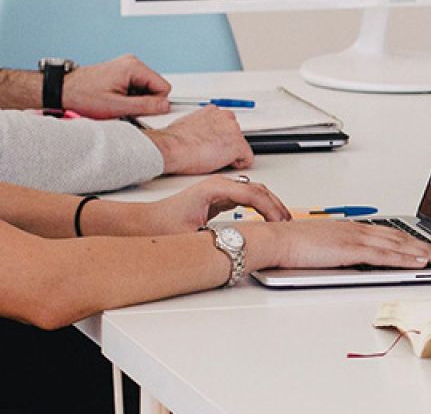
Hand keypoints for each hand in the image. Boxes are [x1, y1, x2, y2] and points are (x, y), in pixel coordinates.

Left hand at [63, 55, 172, 118]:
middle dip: (143, 101)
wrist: (62, 91)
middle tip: (123, 107)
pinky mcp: (120, 72)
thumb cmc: (83, 96)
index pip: (163, 87)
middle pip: (155, 87)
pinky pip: (136, 87)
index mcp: (133, 67)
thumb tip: (165, 105)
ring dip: (135, 100)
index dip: (154, 103)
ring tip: (115, 103)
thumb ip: (145, 106)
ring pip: (145, 88)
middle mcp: (131, 63)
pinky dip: (128, 96)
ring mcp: (126, 66)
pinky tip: (114, 99)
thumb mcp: (117, 106)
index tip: (139, 110)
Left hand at [113, 176, 290, 235]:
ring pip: (255, 192)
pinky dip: (260, 207)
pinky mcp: (217, 198)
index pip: (253, 194)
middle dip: (276, 206)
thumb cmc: (162, 225)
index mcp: (215, 188)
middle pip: (258, 190)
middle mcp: (219, 185)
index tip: (281, 223)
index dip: (271, 209)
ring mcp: (219, 190)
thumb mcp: (193, 236)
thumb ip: (218, 238)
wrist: (143, 223)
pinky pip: (246, 198)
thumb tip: (241, 245)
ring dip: (270, 205)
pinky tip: (265, 219)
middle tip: (288, 223)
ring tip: (281, 222)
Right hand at [145, 107, 254, 174]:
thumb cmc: (174, 141)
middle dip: (227, 145)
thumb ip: (200, 127)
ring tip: (214, 159)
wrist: (172, 147)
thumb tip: (199, 135)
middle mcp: (225, 117)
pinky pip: (247, 158)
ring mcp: (233, 131)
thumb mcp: (187, 125)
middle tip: (213, 154)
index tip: (215, 144)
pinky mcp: (237, 145)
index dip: (220, 138)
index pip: (225, 124)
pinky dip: (238, 164)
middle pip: (235, 134)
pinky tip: (224, 165)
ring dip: (231, 154)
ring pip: (240, 146)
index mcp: (212, 111)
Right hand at [241, 220, 430, 270]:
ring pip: (399, 245)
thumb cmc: (290, 245)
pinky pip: (385, 255)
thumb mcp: (321, 248)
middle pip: (400, 238)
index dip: (412, 241)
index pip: (389, 235)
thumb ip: (339, 253)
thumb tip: (349, 262)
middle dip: (427, 246)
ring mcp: (356, 238)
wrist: (273, 239)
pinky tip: (420, 262)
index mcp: (350, 228)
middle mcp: (357, 229)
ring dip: (424, 252)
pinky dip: (405, 258)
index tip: (428, 247)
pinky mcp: (351, 249)